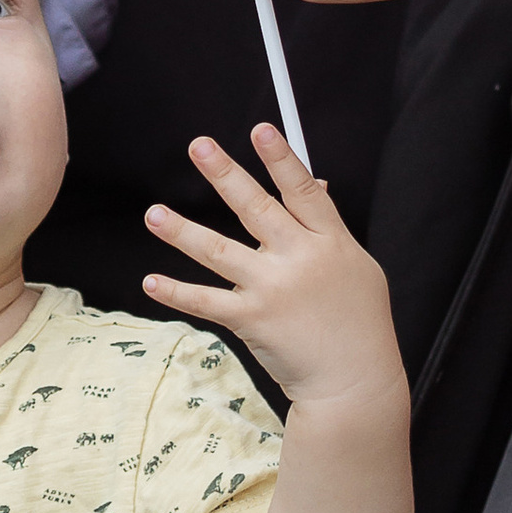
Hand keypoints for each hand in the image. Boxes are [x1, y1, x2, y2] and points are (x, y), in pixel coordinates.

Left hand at [142, 126, 404, 414]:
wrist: (354, 382)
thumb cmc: (359, 323)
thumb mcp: (357, 267)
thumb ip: (328, 227)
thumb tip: (314, 184)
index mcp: (330, 242)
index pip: (302, 190)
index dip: (281, 159)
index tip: (260, 129)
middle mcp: (299, 260)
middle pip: (255, 208)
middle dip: (225, 174)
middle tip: (199, 147)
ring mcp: (273, 289)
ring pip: (218, 250)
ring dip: (181, 231)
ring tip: (154, 213)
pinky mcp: (251, 319)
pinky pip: (206, 301)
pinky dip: (176, 291)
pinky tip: (151, 280)